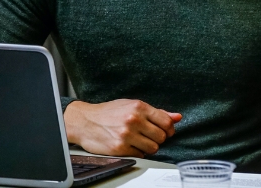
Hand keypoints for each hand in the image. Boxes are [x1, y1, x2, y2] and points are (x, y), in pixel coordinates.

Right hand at [64, 99, 181, 156]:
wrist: (83, 121)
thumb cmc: (107, 113)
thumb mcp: (130, 105)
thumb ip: (155, 112)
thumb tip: (177, 117)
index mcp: (138, 107)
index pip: (167, 122)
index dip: (169, 129)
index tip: (165, 131)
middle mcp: (133, 120)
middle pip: (162, 136)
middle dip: (157, 138)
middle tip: (147, 135)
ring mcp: (126, 134)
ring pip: (153, 148)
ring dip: (147, 146)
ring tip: (137, 140)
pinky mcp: (120, 148)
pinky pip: (140, 154)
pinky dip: (136, 152)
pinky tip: (128, 145)